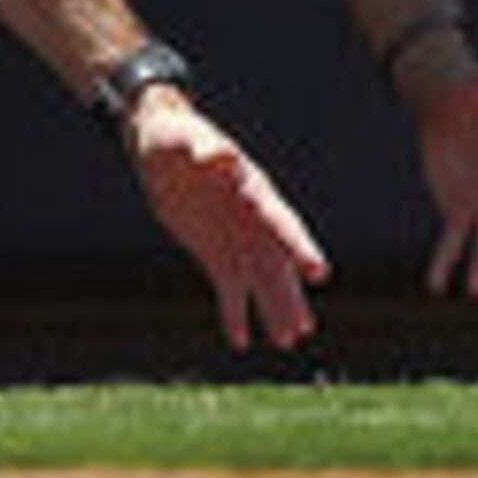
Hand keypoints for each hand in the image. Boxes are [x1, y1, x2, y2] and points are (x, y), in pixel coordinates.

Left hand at [126, 92, 327, 349]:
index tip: (318, 272)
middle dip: (287, 295)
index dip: (299, 247)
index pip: (282, 223)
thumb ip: (205, 148)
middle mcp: (253, 222)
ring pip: (259, 281)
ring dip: (271, 310)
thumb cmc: (177, 137)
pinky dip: (234, 313)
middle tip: (302, 328)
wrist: (160, 149)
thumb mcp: (186, 138)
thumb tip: (221, 154)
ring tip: (288, 341)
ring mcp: (236, 241)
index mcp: (253, 192)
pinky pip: (229, 288)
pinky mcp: (215, 255)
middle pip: (276, 264)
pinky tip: (240, 341)